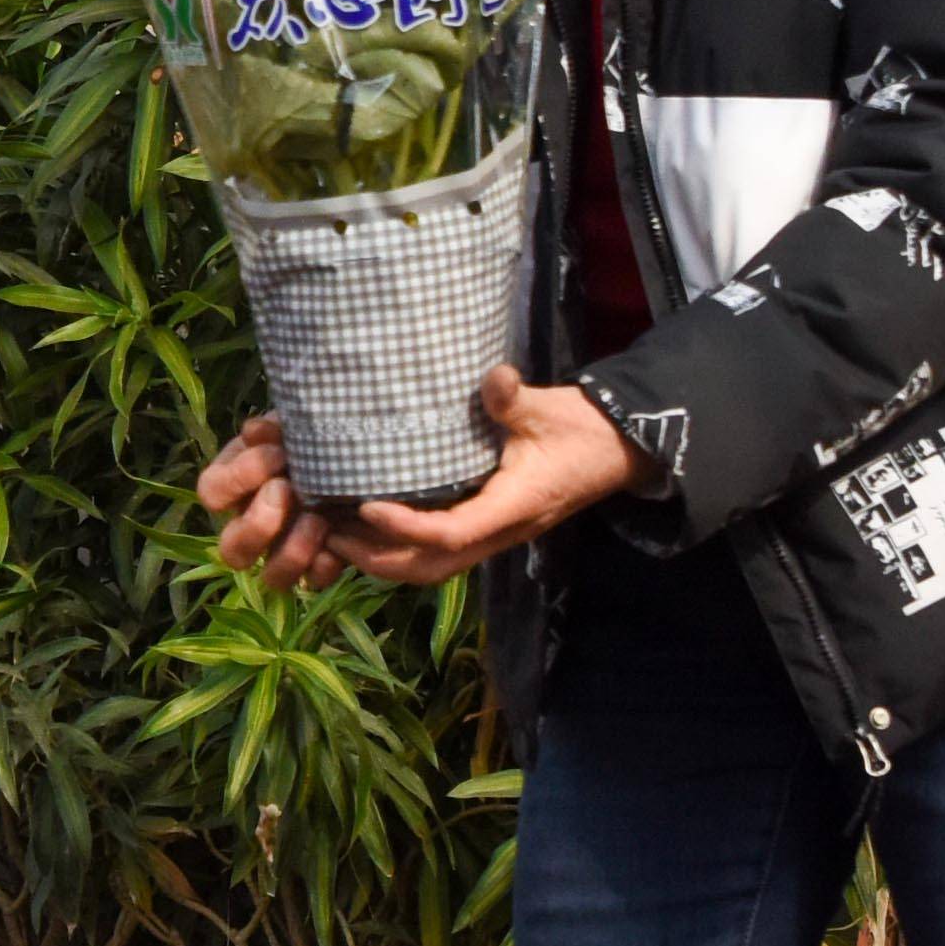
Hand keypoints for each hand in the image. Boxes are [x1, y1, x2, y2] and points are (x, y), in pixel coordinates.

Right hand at [196, 414, 347, 588]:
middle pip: (232, 550)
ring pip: (271, 578)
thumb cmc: (314, 434)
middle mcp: (253, 526)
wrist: (358, 450)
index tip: (277, 453)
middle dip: (258, 524)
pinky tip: (340, 539)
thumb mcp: (293, 423)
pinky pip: (314, 581)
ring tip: (319, 519)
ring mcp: (284, 551)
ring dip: (292, 551)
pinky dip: (326, 564)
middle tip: (288, 491)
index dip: (238, 478)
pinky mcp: (319, 565)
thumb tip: (254, 431)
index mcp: (237, 488)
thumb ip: (273, 428)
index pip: (212, 493)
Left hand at [324, 372, 650, 583]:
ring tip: (335, 533)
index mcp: (512, 506)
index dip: (406, 527)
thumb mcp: (550, 409)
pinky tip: (368, 525)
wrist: (617, 451)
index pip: (452, 534)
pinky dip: (399, 547)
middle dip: (377, 557)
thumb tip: (494, 378)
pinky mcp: (487, 528)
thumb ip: (515, 399)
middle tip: (327, 531)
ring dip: (382, 558)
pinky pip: (438, 552)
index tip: (366, 505)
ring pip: (432, 567)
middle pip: (431, 567)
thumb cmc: (582, 430)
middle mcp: (499, 532)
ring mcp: (493, 535)